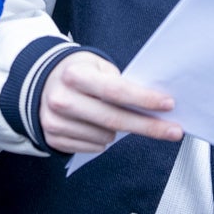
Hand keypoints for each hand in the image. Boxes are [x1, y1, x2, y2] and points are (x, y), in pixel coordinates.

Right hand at [39, 51, 183, 152]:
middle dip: (148, 126)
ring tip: (109, 115)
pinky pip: (93, 147)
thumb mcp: (96, 65)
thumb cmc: (77, 73)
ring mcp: (55, 122)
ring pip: (105, 137)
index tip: (168, 105)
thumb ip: (119, 82)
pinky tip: (94, 125)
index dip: (144, 99)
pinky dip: (101, 139)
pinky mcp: (53, 139)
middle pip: (114, 120)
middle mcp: (61, 100)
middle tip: (173, 131)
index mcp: (74, 75)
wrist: (40, 83)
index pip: (115, 91)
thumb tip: (152, 104)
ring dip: (117, 131)